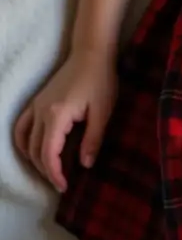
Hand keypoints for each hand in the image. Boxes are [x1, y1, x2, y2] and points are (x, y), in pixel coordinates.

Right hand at [13, 49, 117, 192]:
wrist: (91, 53)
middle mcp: (41, 112)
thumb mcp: (103, 112)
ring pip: (24, 141)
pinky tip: (33, 151)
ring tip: (50, 170)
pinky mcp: (36, 101)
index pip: (48, 154)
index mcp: (57, 115)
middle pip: (34, 151)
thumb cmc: (100, 80)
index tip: (64, 186)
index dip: (54, 174)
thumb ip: (93, 139)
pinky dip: (23, 142)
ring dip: (33, 159)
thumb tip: (85, 165)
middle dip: (46, 171)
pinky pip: (21, 126)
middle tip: (61, 183)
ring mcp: (35, 105)